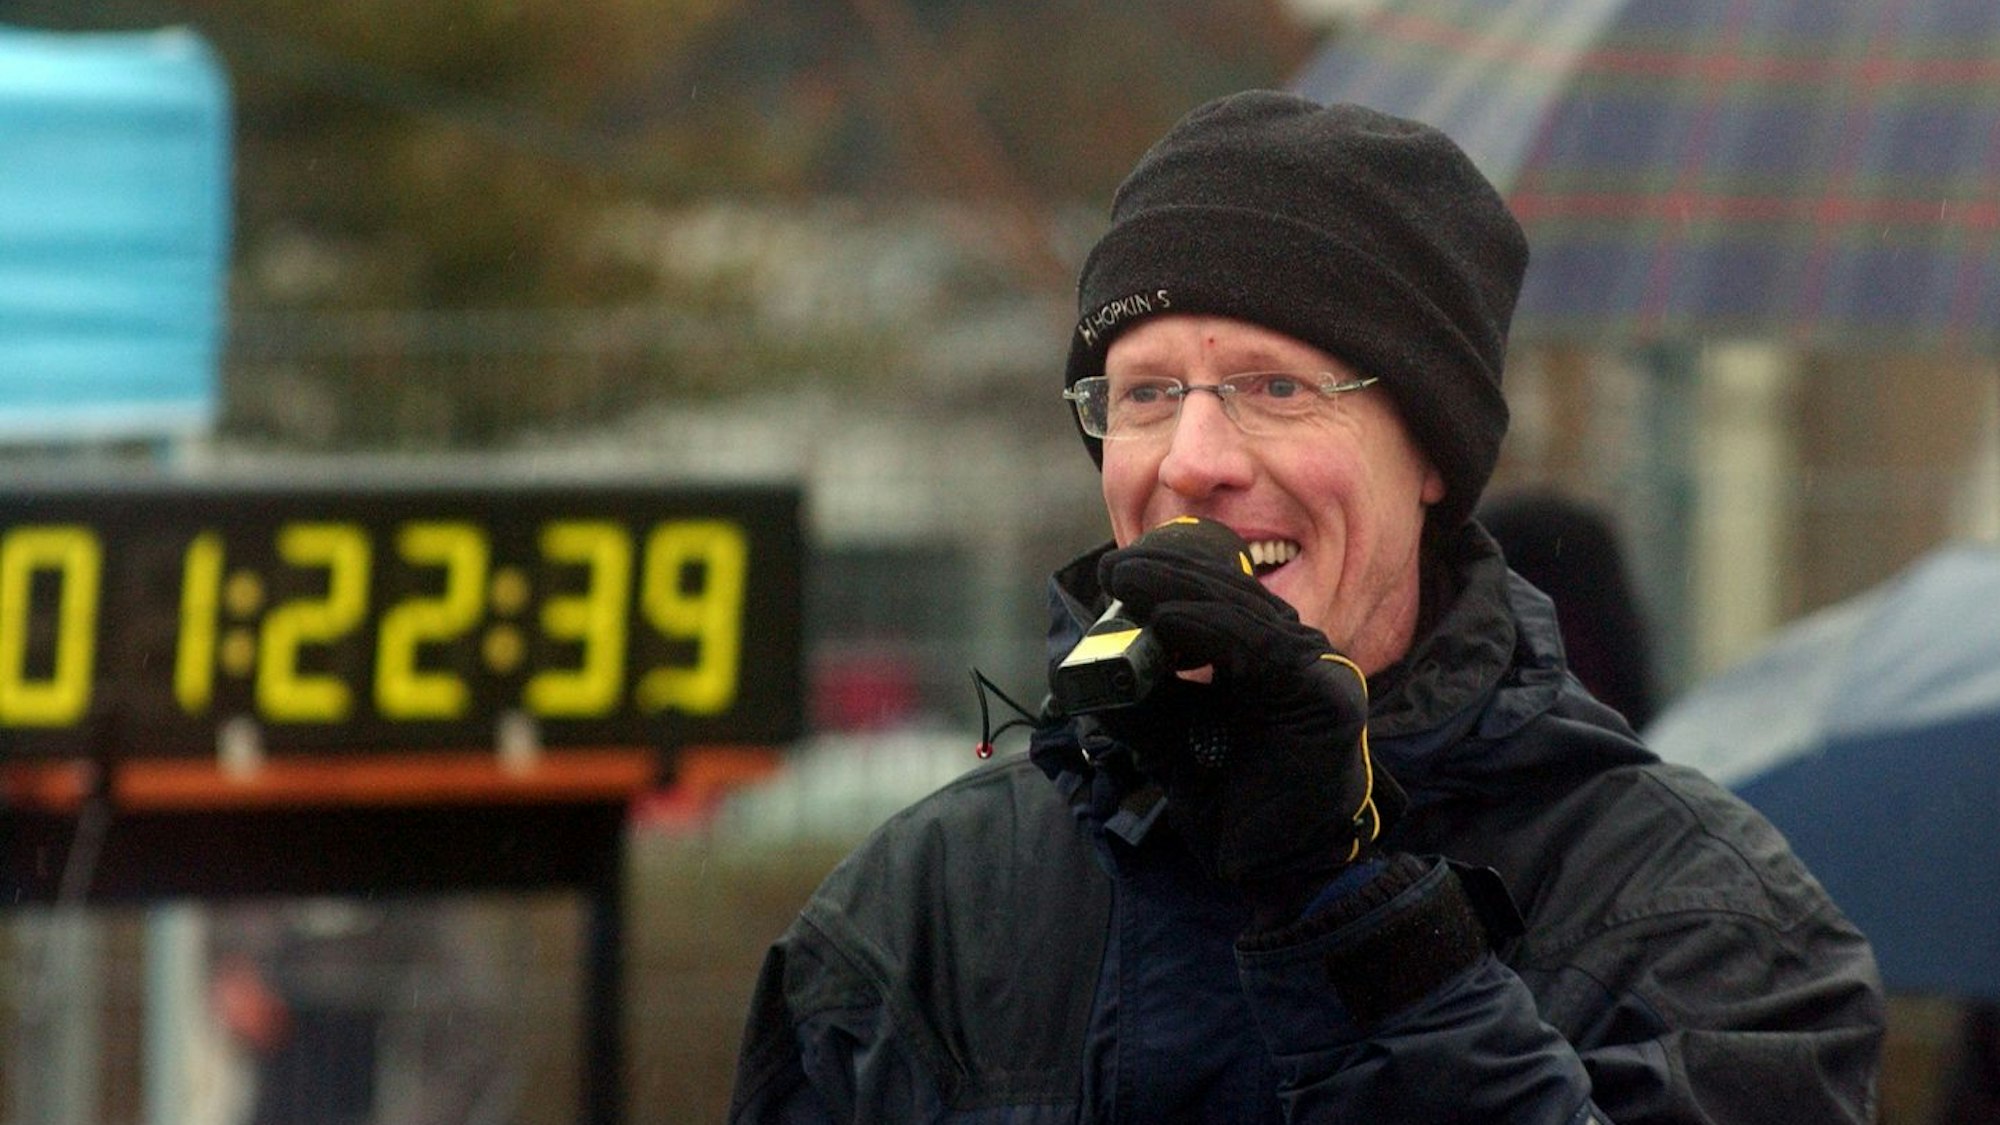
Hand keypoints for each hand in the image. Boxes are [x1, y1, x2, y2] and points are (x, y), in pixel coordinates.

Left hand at [1092, 518, 1405, 919]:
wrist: (1279, 875)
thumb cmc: (1237, 813)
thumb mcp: (1173, 750)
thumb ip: (1144, 710)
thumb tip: (1091, 673)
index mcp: (1264, 666)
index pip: (1222, 604)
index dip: (1172, 581)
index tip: (1117, 572)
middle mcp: (1295, 660)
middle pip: (1233, 598)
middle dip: (1169, 575)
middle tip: (1116, 565)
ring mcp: (1315, 674)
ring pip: (1245, 613)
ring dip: (1181, 591)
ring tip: (1129, 579)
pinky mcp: (1323, 697)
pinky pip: (1261, 649)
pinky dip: (1211, 628)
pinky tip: (1169, 618)